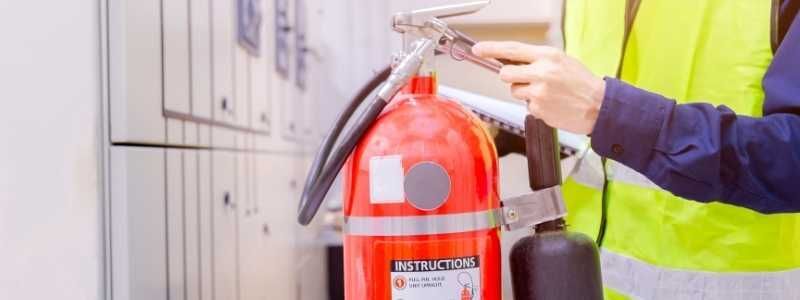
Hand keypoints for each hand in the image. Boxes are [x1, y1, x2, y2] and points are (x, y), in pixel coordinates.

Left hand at [472, 41, 605, 134]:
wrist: (599, 106)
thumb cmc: (581, 83)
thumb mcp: (561, 61)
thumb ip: (537, 60)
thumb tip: (512, 61)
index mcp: (547, 56)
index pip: (512, 49)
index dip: (491, 49)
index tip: (478, 50)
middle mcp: (541, 72)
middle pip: (505, 74)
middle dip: (510, 77)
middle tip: (524, 80)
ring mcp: (538, 92)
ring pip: (514, 91)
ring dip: (524, 92)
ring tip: (546, 93)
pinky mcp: (538, 109)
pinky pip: (526, 105)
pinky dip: (535, 106)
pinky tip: (551, 104)